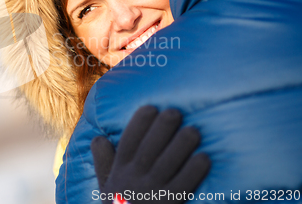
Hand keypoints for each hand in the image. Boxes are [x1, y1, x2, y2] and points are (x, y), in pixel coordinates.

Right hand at [91, 106, 209, 203]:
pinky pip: (183, 186)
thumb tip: (97, 138)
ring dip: (181, 146)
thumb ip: (102, 162)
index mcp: (119, 172)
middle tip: (175, 112)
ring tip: (193, 131)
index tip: (150, 107)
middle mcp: (133, 180)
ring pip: (167, 164)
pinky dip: (193, 172)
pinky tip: (204, 158)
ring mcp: (152, 193)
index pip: (127, 142)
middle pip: (148, 149)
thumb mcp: (105, 186)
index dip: (138, 123)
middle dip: (161, 128)